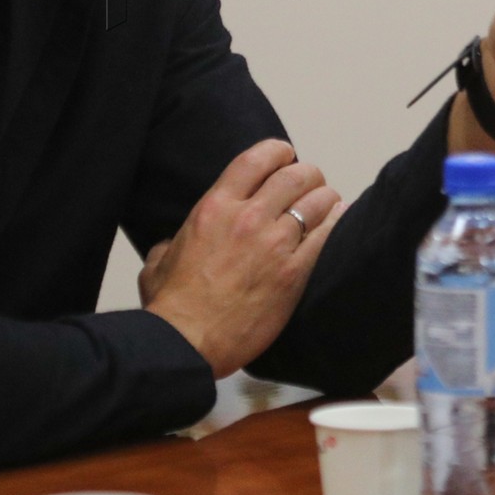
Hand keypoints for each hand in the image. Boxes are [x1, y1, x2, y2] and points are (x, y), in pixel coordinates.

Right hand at [140, 139, 344, 376]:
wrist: (186, 344)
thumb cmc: (172, 308)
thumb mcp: (158, 262)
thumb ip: (172, 242)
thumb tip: (172, 242)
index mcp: (214, 208)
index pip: (256, 159)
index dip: (277, 151)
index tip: (285, 155)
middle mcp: (248, 218)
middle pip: (296, 175)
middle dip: (308, 174)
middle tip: (310, 182)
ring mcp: (275, 244)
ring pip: (318, 201)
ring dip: (326, 198)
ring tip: (327, 203)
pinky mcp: (295, 272)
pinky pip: (327, 235)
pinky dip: (336, 223)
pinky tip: (337, 222)